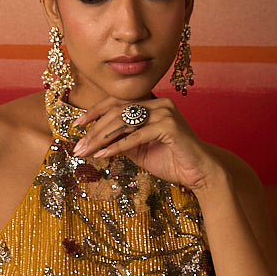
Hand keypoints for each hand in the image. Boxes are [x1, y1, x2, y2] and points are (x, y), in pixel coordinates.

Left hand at [72, 96, 221, 190]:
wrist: (200, 173)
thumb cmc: (171, 160)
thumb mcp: (139, 149)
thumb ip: (121, 140)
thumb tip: (95, 141)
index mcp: (152, 104)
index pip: (117, 102)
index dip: (94, 111)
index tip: (76, 125)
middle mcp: (159, 103)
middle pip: (117, 111)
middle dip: (94, 129)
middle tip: (78, 146)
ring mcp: (165, 113)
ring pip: (124, 121)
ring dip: (101, 138)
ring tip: (85, 151)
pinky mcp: (169, 127)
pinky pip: (136, 136)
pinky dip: (117, 146)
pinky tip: (103, 155)